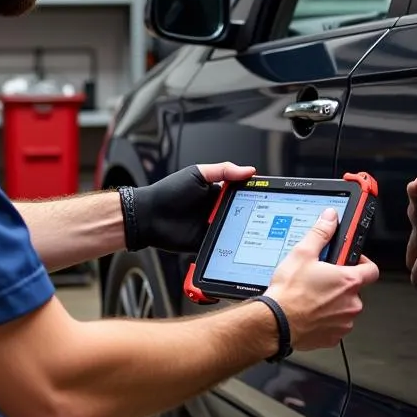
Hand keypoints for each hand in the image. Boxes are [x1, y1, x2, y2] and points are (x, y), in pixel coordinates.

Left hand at [121, 161, 255, 252]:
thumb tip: (250, 170)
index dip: (256, 193)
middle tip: (268, 217)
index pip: (242, 192)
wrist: (148, 216)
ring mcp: (212, 226)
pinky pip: (223, 245)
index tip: (269, 194)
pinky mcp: (206, 243)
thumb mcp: (197, 174)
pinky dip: (231, 246)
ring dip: (244, 231)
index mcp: (216, 191)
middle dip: (254, 215)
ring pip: (235, 230)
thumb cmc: (168, 192)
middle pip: (242, 213)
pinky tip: (240, 245)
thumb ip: (223, 171)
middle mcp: (216, 209)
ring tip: (258, 232)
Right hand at [266, 209, 378, 350]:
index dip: (362, 263)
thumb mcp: (303, 253)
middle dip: (340, 283)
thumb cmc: (289, 293)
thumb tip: (329, 219)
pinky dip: (325, 319)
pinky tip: (309, 311)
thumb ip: (321, 233)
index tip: (350, 261)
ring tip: (311, 296)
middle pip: (354, 289)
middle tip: (321, 278)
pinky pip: (335, 325)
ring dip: (333, 302)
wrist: (276, 323)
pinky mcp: (333, 337)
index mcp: (348, 282)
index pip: (372, 269)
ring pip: (344, 307)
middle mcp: (351, 303)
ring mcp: (343, 322)